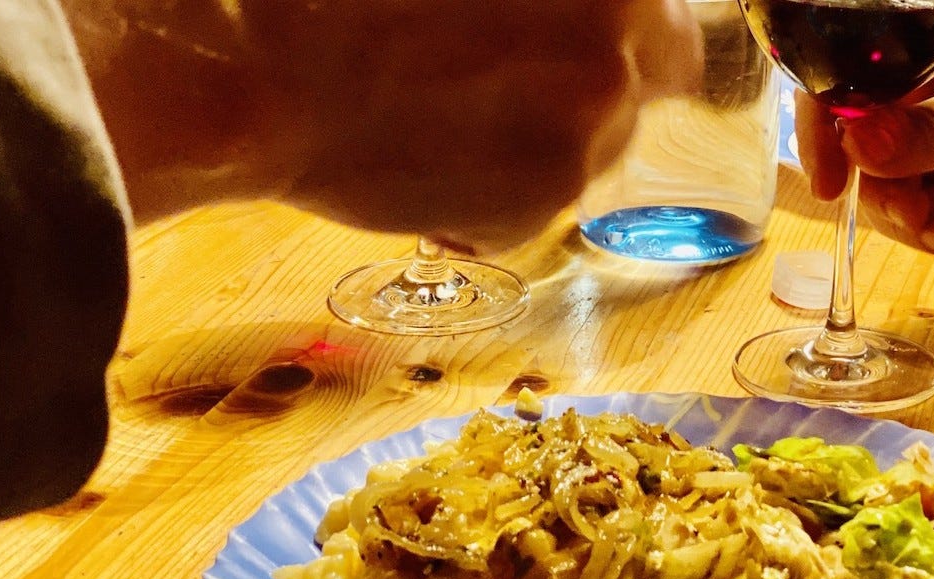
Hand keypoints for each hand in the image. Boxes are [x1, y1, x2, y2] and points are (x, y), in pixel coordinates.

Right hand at [236, 0, 702, 251]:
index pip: (672, 28)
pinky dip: (500, 193)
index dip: (626, 40)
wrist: (261, 70)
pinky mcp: (539, 203)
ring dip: (540, 140)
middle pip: (638, 89)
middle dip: (584, 89)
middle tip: (505, 84)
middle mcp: (616, 60)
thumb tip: (569, 21)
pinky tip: (430, 156)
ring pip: (591, 148)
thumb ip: (554, 0)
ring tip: (445, 111)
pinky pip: (542, 200)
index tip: (585, 48)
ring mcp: (584, 137)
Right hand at [797, 1, 933, 254]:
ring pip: (891, 190)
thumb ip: (932, 128)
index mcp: (920, 47)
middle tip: (917, 214)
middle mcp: (922, 93)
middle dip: (881, 193)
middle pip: (860, 153)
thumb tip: (857, 147)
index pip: (843, 85)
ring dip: (911, 220)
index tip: (831, 182)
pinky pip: (927, 213)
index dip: (824, 132)